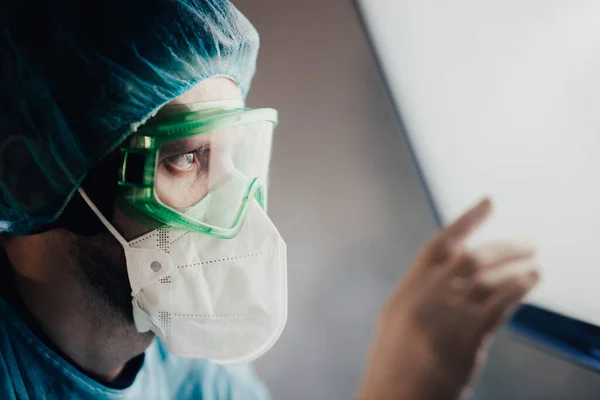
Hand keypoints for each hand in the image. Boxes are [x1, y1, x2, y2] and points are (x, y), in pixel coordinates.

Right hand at [356, 198, 540, 399]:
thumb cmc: (395, 370)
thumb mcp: (398, 326)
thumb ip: (422, 297)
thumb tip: (456, 278)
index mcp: (403, 295)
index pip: (436, 247)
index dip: (464, 221)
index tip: (488, 203)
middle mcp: (421, 301)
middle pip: (468, 259)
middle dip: (503, 247)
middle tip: (529, 243)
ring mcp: (441, 320)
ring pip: (486, 279)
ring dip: (517, 267)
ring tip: (536, 264)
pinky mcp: (463, 341)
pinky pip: (498, 305)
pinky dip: (518, 288)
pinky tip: (530, 282)